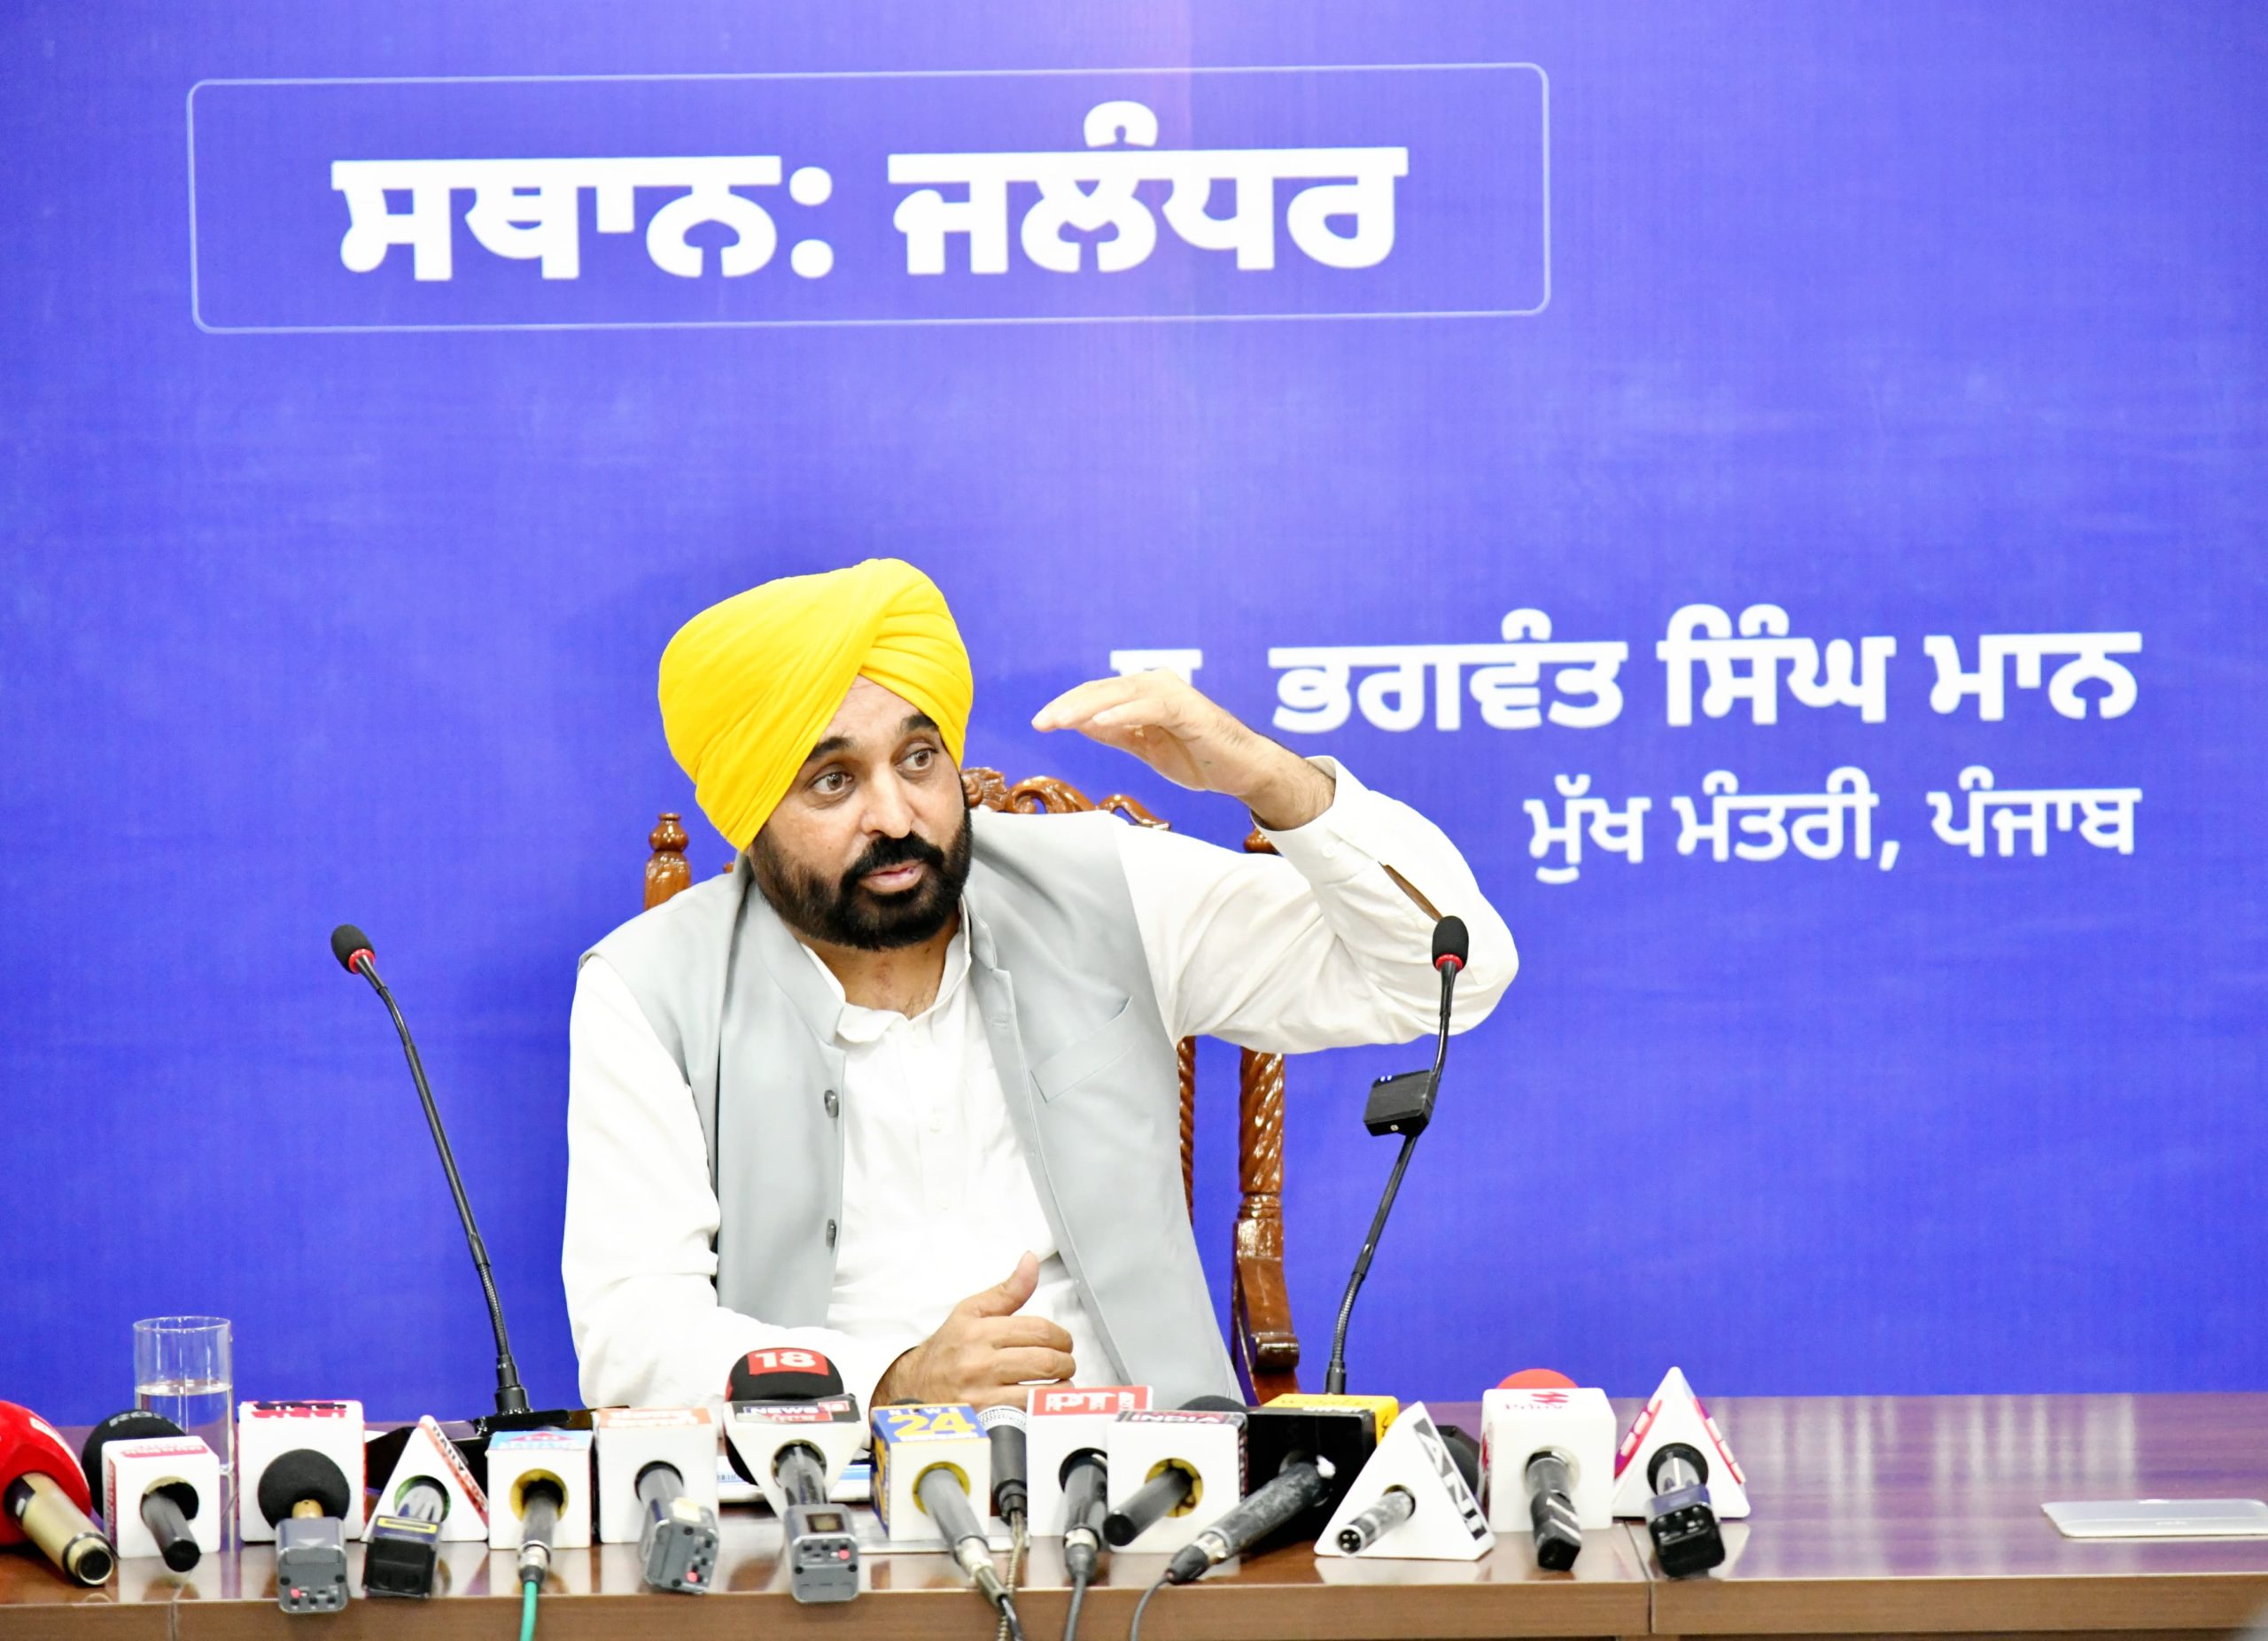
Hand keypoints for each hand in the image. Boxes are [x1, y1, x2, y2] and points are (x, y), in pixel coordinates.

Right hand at [872, 1252, 1074, 1409]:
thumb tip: (1031, 1261)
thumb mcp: (971, 1312)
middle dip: (1065, 1362)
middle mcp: (979, 1363)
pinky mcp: (984, 1421)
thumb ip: (1008, 1290)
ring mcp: (982, 1395)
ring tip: (1058, 1382)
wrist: (912, 1388)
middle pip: (1045, 1361)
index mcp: (979, 1331)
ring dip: (1061, 1387)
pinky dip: (1044, 1409)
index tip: (1062, 1342)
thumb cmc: (947, 1349)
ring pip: (1042, 1391)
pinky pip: (1028, 1416)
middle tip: (1064, 1362)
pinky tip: (1043, 1402)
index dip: (1060, 1336)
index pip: (1039, 1331)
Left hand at [1031, 671, 1334, 830]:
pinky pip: (1149, 707)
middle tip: (1040, 722)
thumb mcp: (1146, 746)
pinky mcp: (1187, 708)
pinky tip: (1098, 723)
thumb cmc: (1199, 758)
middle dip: (1068, 706)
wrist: (1244, 771)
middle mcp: (1156, 685)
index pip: (1096, 695)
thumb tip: (1079, 723)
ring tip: (1059, 721)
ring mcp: (1172, 693)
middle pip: (1102, 691)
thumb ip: (1116, 732)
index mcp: (1144, 693)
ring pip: (1120, 695)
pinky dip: (1122, 714)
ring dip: (1086, 707)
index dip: (1067, 706)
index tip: (1041, 723)